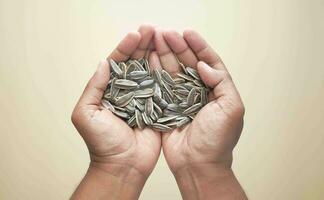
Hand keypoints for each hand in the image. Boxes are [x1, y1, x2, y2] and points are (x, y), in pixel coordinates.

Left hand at [71, 25, 159, 198]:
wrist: (123, 166)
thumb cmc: (101, 143)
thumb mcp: (87, 114)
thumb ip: (94, 88)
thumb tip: (103, 63)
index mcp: (109, 90)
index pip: (118, 63)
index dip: (125, 48)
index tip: (135, 34)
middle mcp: (127, 91)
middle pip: (136, 63)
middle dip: (143, 45)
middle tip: (152, 29)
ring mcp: (144, 98)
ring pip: (150, 71)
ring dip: (156, 54)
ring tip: (163, 37)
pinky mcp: (158, 108)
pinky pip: (163, 88)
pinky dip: (166, 73)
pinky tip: (171, 59)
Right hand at [152, 29, 245, 198]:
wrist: (197, 165)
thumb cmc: (218, 140)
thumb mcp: (231, 108)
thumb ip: (221, 82)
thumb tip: (204, 65)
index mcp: (216, 90)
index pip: (209, 62)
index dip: (199, 46)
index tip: (188, 33)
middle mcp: (199, 91)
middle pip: (188, 63)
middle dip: (178, 46)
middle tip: (166, 33)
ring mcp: (181, 98)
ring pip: (173, 71)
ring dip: (165, 54)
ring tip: (156, 39)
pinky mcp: (166, 106)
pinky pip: (161, 85)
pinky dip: (155, 71)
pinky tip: (150, 58)